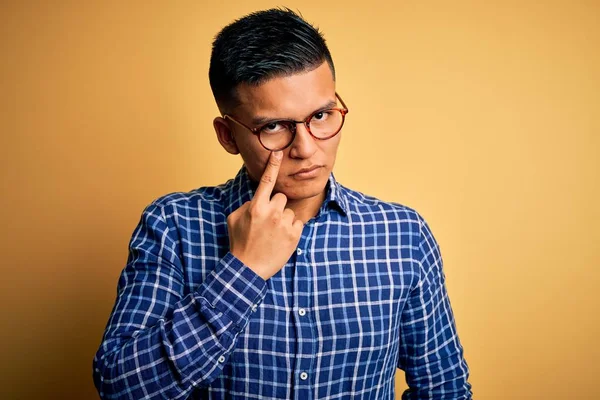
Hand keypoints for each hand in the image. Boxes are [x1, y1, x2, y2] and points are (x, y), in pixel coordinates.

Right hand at [227, 151, 303, 279]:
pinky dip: (291, 230)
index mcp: (256, 207)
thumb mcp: (234, 220)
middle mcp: (271, 212)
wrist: (248, 269)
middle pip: (281, 197)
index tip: (278, 152)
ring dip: (284, 220)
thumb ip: (247, 205)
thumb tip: (258, 199)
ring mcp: (284, 224)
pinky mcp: (295, 235)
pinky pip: (298, 224)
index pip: (266, 181)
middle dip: (276, 206)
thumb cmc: (240, 243)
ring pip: (290, 211)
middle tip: (267, 222)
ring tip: (273, 234)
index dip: (272, 165)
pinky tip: (281, 240)